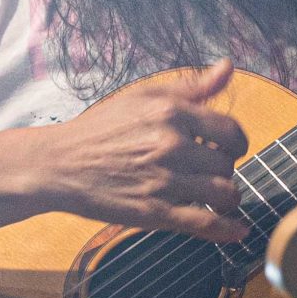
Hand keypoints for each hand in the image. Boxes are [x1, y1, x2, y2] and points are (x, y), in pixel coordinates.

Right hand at [39, 60, 254, 238]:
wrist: (59, 164)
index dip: (234, 143)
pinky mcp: (154, 212)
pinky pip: (205, 223)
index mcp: (171, 113)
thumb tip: (228, 67)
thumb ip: (191, 86)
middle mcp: (170, 145)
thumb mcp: (143, 97)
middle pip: (228, 164)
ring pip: (224, 193)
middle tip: (206, 172)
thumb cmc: (101, 128)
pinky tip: (237, 231)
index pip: (231, 131)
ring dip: (226, 198)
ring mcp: (163, 180)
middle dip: (223, 170)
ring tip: (215, 197)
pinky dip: (227, 229)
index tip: (224, 149)